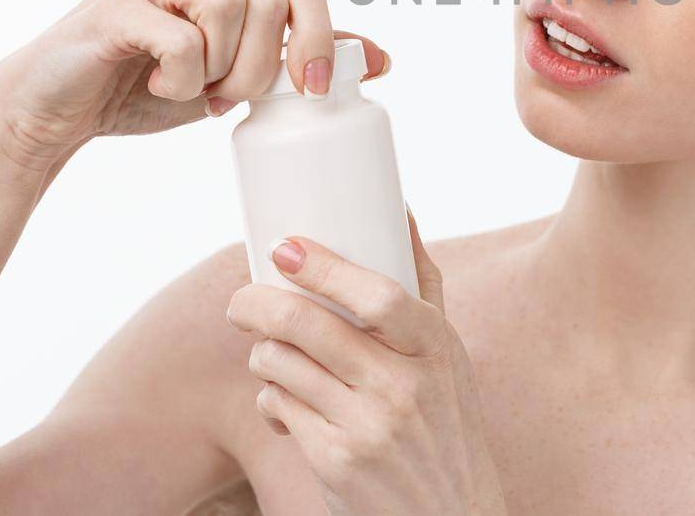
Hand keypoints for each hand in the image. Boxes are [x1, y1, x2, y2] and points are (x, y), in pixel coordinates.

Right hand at [0, 0, 389, 174]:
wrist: (58, 110)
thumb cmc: (149, 87)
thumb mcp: (240, 74)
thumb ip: (299, 57)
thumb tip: (383, 59)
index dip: (322, 32)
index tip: (313, 91)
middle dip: (267, 61)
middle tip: (238, 98)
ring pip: (232, 10)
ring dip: (222, 71)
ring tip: (194, 91)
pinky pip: (183, 38)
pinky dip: (181, 78)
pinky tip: (159, 85)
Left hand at [226, 207, 508, 515]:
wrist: (453, 514)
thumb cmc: (446, 422)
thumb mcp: (449, 355)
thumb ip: (422, 286)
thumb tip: (401, 208)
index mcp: (435, 347)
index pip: (380, 296)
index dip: (326, 267)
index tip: (285, 248)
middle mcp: (404, 386)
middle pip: (308, 326)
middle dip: (256, 304)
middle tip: (240, 302)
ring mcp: (367, 427)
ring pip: (280, 365)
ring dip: (262, 354)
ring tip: (270, 354)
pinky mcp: (335, 462)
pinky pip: (277, 408)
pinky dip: (269, 398)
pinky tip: (283, 400)